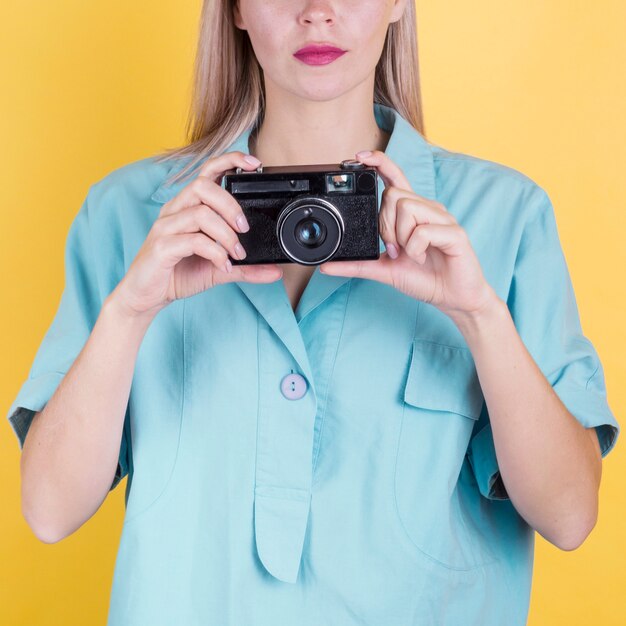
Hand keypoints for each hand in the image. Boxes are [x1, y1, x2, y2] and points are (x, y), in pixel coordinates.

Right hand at [112, 151, 282, 318]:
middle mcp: (175, 211)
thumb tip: (275, 271)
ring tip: (237, 253)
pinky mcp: (161, 246)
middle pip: (203, 187)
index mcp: (187, 207)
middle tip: (244, 229)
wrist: (147, 297)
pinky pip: (192, 240)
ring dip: (226, 234)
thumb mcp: (219, 269)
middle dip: (231, 205)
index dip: (230, 161)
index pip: (207, 172)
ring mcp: (166, 227)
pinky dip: (215, 253)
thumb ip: (247, 267)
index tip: (254, 164)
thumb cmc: (178, 274)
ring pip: (200, 213)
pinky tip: (223, 266)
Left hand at [319, 150, 496, 318]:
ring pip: (407, 208)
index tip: (359, 157)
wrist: (453, 298)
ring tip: (411, 254)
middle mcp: (428, 209)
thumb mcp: (383, 270)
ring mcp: (443, 218)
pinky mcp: (455, 233)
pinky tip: (423, 258)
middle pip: (393, 195)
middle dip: (384, 226)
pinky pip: (423, 231)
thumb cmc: (424, 278)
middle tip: (393, 250)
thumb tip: (325, 267)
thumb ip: (357, 265)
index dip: (380, 163)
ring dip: (401, 237)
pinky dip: (416, 249)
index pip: (395, 177)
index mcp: (412, 213)